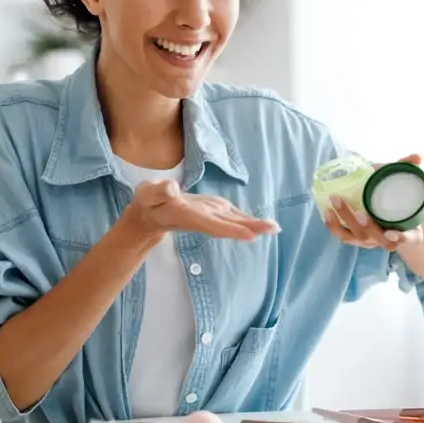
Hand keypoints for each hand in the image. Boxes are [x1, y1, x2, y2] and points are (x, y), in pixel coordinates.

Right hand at [125, 180, 279, 241]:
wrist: (151, 213)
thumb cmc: (148, 202)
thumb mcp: (148, 193)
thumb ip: (158, 191)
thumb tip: (171, 188)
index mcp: (189, 216)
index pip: (212, 224)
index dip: (230, 229)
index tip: (249, 234)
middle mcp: (204, 219)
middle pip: (230, 225)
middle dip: (251, 228)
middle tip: (273, 229)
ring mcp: (211, 216)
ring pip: (236, 222)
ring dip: (255, 225)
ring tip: (275, 227)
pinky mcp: (215, 212)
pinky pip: (235, 218)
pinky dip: (250, 220)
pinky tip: (265, 224)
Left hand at [323, 153, 423, 250]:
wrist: (392, 217)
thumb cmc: (399, 202)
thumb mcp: (407, 186)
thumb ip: (409, 171)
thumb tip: (418, 156)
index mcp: (408, 232)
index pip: (408, 238)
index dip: (401, 238)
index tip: (392, 232)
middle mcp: (388, 240)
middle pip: (377, 238)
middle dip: (367, 226)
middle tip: (360, 211)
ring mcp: (371, 241)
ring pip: (357, 237)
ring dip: (346, 221)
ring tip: (336, 202)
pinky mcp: (356, 238)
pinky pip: (343, 235)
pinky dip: (334, 226)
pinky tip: (327, 212)